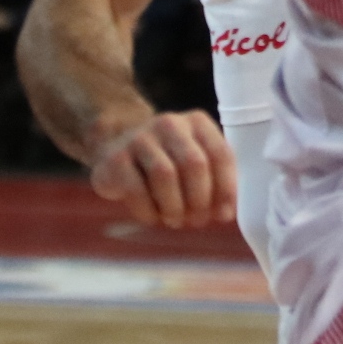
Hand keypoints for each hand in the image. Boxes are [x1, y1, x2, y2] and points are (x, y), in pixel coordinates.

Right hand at [89, 109, 235, 229]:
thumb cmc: (166, 161)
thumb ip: (214, 179)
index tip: (224, 215)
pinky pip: (136, 189)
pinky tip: (154, 218)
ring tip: (175, 221)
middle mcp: (170, 124)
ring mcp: (140, 138)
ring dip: (174, 207)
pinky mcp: (116, 158)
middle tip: (197, 221)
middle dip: (200, 200)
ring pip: (165, 175)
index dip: (226, 189)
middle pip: (194, 164)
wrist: (116, 144)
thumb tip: (226, 213)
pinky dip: (149, 211)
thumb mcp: (194, 159)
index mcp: (197, 122)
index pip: (220, 154)